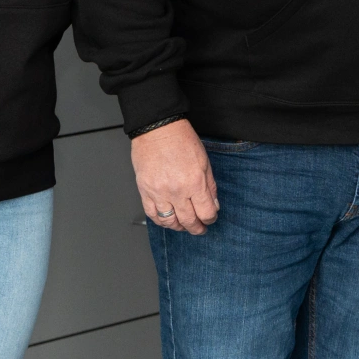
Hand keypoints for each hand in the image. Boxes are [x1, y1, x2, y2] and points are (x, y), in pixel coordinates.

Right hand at [131, 119, 219, 233]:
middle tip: (199, 229)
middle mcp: (177, 191)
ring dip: (178, 227)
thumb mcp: (205, 162)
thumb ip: (210, 186)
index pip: (206, 213)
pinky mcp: (144, 191)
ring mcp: (159, 192)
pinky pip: (152, 214)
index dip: (210, 219)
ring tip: (183, 226)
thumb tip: (213, 204)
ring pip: (169, 221)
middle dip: (196, 228)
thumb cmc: (181, 140)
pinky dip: (160, 220)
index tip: (210, 218)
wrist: (157, 129)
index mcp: (195, 183)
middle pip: (189, 221)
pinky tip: (167, 219)